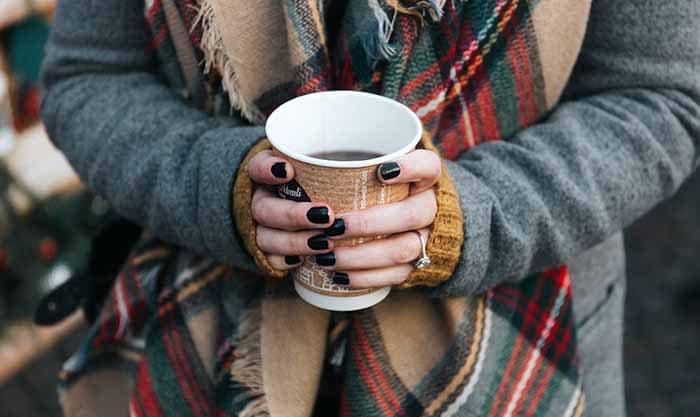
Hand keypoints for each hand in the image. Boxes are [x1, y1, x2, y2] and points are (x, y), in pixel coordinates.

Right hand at [247, 150, 336, 269]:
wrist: (297, 208)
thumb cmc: (321, 183)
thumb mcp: (329, 168)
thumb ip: (345, 164)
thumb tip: (389, 167)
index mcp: (270, 175)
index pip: (258, 167)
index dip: (268, 169)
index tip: (289, 171)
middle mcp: (262, 200)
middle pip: (264, 208)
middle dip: (293, 214)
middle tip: (327, 216)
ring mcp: (263, 227)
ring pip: (265, 237)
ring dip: (294, 241)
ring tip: (324, 243)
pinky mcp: (269, 250)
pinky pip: (269, 259)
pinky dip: (284, 261)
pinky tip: (302, 262)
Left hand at [319, 150, 439, 287]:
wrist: (416, 222)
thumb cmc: (382, 189)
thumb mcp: (376, 170)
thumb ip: (352, 164)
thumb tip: (291, 164)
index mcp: (425, 178)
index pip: (428, 166)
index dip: (410, 168)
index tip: (381, 171)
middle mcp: (431, 207)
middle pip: (411, 214)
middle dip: (369, 223)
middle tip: (332, 226)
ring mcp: (427, 238)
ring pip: (403, 250)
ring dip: (361, 256)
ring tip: (326, 257)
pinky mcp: (418, 265)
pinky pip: (396, 276)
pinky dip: (365, 277)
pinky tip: (339, 276)